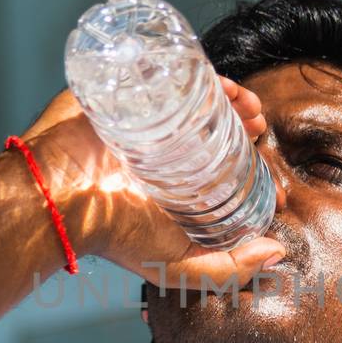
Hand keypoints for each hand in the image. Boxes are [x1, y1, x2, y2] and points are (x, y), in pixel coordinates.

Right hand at [15, 77, 285, 287]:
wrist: (62, 198)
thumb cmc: (116, 235)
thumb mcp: (180, 266)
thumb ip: (230, 270)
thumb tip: (279, 253)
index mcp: (178, 189)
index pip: (227, 170)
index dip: (256, 166)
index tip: (275, 172)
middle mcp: (166, 154)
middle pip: (219, 128)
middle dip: (248, 123)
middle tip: (259, 125)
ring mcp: (150, 121)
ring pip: (202, 99)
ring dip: (233, 97)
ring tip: (246, 104)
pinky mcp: (132, 93)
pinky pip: (173, 73)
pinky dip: (204, 72)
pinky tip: (221, 83)